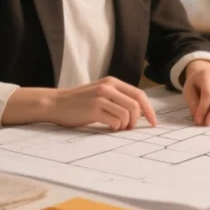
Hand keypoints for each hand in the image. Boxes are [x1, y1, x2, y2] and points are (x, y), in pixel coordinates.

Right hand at [2, 77, 156, 130]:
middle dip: (137, 120)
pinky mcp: (94, 109)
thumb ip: (118, 98)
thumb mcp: (101, 94)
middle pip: (136, 105)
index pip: (139, 94)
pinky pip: (116, 121)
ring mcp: (101, 97)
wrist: (56, 104)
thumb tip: (139, 113)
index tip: (153, 123)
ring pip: (128, 113)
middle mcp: (108, 87)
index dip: (149, 110)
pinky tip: (108, 127)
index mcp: (112, 82)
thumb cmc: (79, 103)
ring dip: (126, 125)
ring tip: (117, 127)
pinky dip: (116, 127)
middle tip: (129, 128)